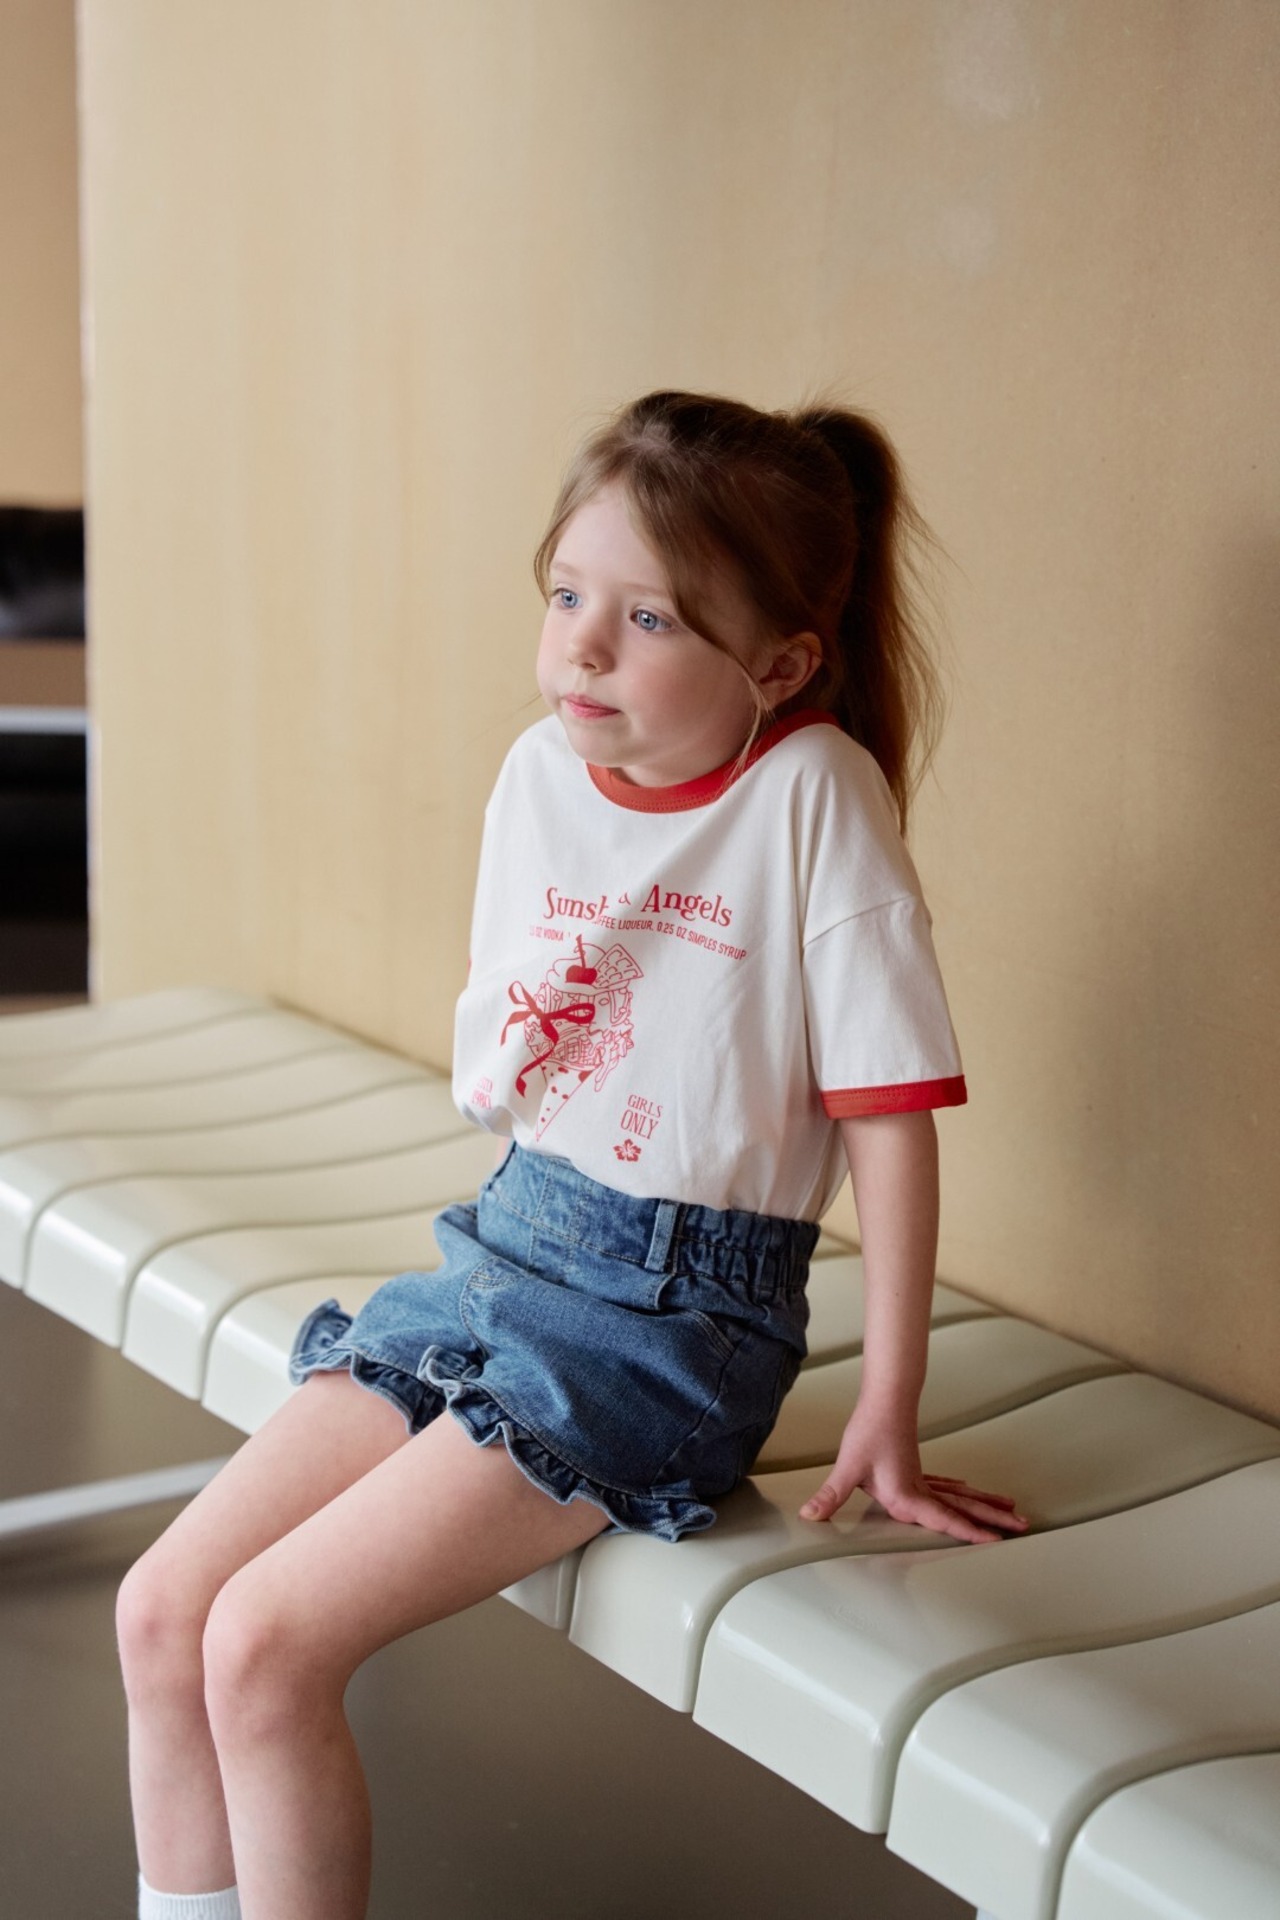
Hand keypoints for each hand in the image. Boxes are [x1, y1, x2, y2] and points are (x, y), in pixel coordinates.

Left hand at [798, 1404, 1028, 1544]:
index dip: (968, 1532)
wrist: (884, 1398)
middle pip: (964, 1507)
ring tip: (1013, 1511)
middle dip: (993, 1520)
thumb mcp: (849, 1465)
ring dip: (985, 1505)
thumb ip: (831, 1495)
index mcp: (908, 1495)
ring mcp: (922, 1478)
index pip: (943, 1518)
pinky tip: (968, 1490)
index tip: (995, 1541)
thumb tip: (810, 1516)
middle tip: (1023, 1527)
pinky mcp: (916, 1468)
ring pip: (961, 1496)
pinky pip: (946, 1485)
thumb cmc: (869, 1430)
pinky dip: (961, 1492)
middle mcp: (920, 1489)